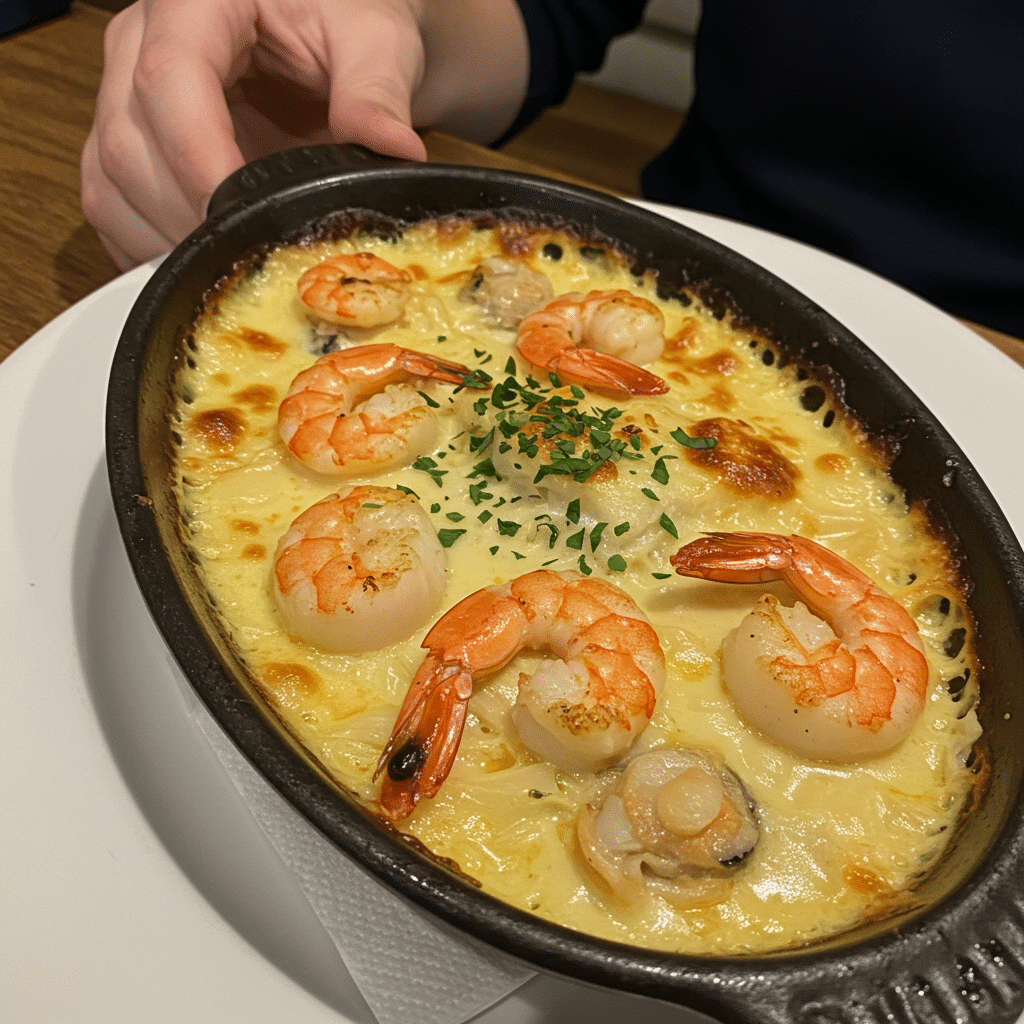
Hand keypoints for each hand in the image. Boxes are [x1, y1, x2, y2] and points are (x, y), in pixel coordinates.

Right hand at [81, 0, 429, 269]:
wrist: (328, 32)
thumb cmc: (341, 19)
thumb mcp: (374, 37)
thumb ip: (376, 89)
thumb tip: (392, 147)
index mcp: (194, 3)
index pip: (168, 79)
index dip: (199, 159)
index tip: (243, 215)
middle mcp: (141, 46)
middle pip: (129, 144)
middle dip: (189, 216)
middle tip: (254, 259)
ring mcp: (125, 98)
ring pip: (110, 184)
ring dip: (167, 240)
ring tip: (235, 265)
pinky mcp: (129, 147)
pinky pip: (112, 208)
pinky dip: (152, 247)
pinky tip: (205, 264)